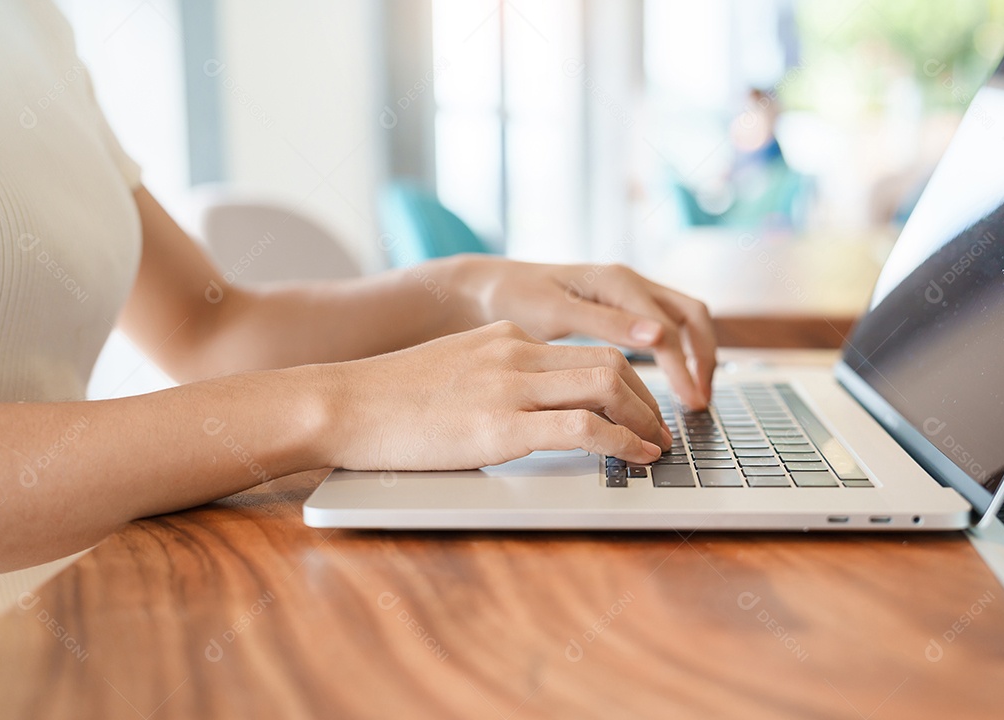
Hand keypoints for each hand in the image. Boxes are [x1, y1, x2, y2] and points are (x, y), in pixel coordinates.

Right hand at [317, 322, 671, 469]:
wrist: (342, 403)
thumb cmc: (386, 398)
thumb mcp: (450, 369)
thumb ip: (491, 377)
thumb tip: (522, 407)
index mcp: (505, 338)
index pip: (584, 350)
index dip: (626, 380)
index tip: (639, 404)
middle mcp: (515, 352)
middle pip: (610, 361)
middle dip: (649, 397)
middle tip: (661, 428)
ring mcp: (509, 386)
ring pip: (609, 384)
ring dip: (646, 418)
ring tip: (658, 447)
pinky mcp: (501, 426)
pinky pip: (583, 427)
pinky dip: (622, 442)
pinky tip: (636, 458)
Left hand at [454, 256, 716, 409]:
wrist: (488, 285)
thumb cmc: (514, 296)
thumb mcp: (555, 311)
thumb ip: (606, 321)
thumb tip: (659, 336)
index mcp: (618, 282)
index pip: (671, 330)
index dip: (685, 370)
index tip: (691, 405)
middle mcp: (629, 283)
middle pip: (692, 317)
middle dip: (704, 359)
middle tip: (700, 404)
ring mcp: (626, 294)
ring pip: (682, 321)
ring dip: (694, 357)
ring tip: (692, 400)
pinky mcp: (618, 308)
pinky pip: (662, 327)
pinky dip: (675, 355)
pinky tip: (667, 385)